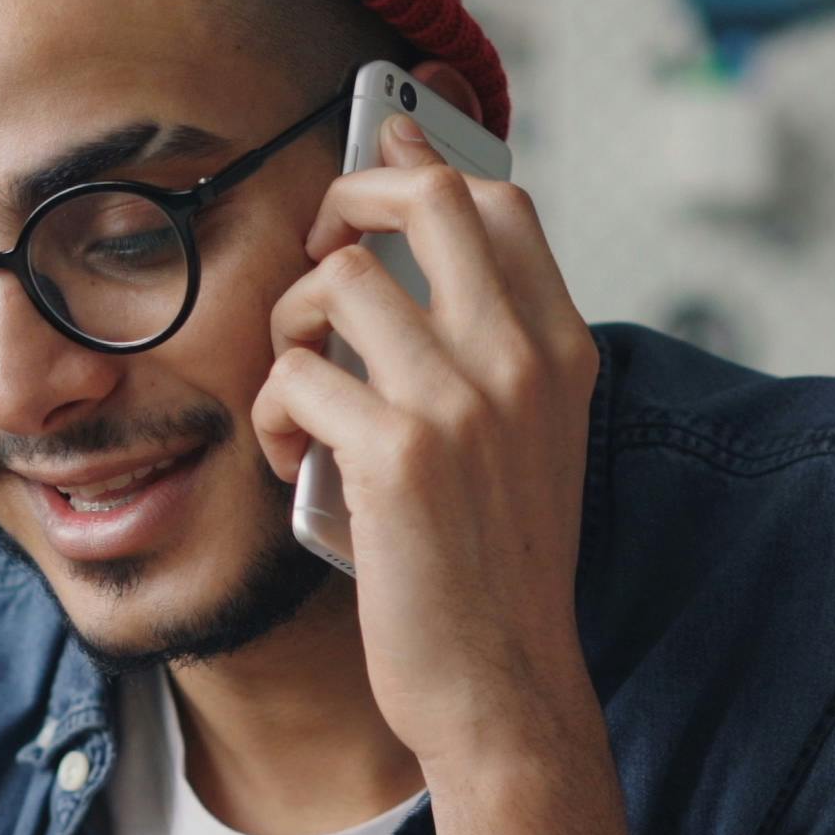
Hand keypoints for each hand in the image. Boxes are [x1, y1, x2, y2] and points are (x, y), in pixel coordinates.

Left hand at [250, 113, 601, 771]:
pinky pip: (296, 378)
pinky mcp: (397, 454)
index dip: (424, 161)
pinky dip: (274, 416)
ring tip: (298, 393)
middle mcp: (520, 360)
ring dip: (289, 330)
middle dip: (349, 199)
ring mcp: (462, 402)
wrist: (504, 687)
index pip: (500, 202)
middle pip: (427, 198)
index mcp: (559, 352)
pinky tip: (294, 462)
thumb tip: (414, 270)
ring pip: (338, 283)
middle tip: (319, 253)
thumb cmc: (497, 573)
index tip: (380, 147)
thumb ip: (491, 359)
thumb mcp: (528, 445)